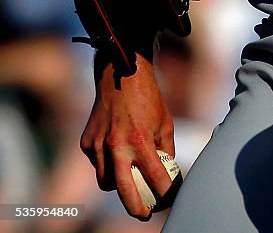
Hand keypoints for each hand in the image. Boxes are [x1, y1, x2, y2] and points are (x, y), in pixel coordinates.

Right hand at [81, 56, 175, 219]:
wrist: (121, 76)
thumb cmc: (148, 100)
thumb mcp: (165, 124)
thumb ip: (165, 151)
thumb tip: (166, 176)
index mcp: (141, 140)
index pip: (156, 179)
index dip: (166, 194)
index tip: (169, 200)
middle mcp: (117, 145)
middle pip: (125, 192)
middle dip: (137, 208)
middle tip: (145, 213)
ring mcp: (98, 145)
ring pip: (106, 181)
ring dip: (119, 184)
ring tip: (131, 178)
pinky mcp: (86, 142)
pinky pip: (97, 164)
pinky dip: (107, 164)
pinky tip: (116, 151)